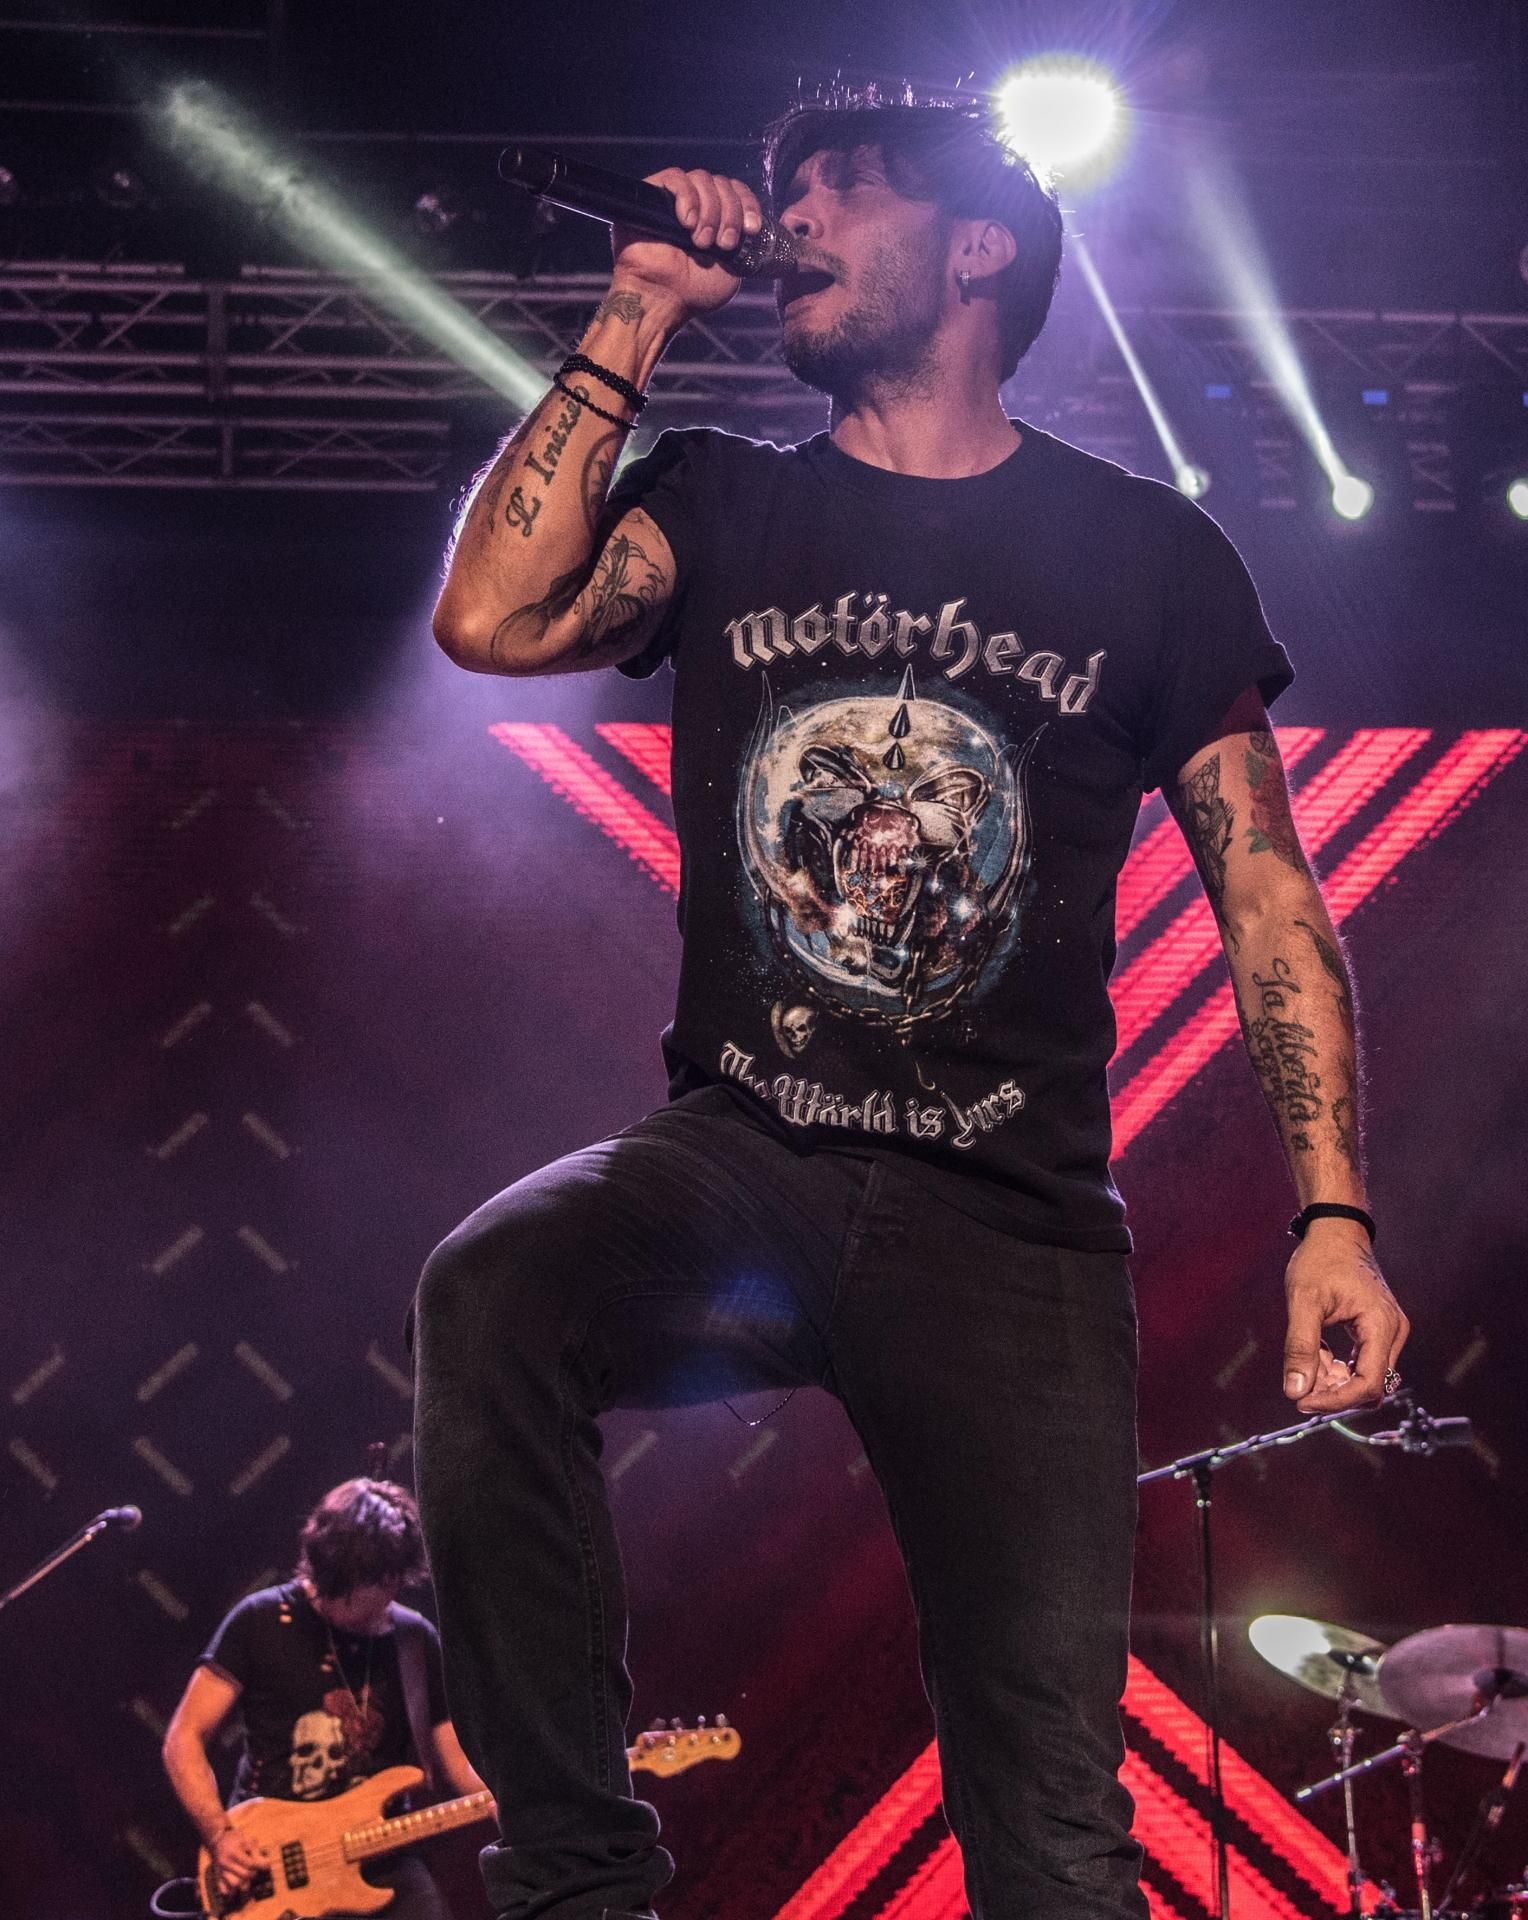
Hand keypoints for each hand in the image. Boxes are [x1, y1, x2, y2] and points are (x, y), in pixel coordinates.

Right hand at [210, 1823, 267, 1897]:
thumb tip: (267, 1866)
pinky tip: (237, 1882)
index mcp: (233, 1852)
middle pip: (244, 1876)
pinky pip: (224, 1891)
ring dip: (244, 1883)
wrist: (218, 1841)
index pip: (249, 1864)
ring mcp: (220, 1872)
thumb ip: (257, 1854)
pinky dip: (232, 1890)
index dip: (260, 1866)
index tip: (267, 1866)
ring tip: (246, 1877)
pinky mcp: (217, 1878)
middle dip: (253, 1874)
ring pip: (234, 1886)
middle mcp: (225, 1863)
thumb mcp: (248, 1841)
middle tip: (255, 1869)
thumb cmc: (236, 1841)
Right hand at [610, 168, 765, 321]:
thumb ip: (745, 243)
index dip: (748, 204)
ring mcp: (674, 198)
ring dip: (709, 210)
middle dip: (729, 214)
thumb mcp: (734, 268)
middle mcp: (698, 205)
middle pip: (722, 183)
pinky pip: (675, 177)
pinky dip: (687, 197)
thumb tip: (753, 223)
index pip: (737, 191)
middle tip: (723, 244)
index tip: (752, 229)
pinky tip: (687, 221)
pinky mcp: (652, 195)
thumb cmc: (695, 291)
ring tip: (700, 241)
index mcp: (717, 219)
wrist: (663, 299)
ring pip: (702, 178)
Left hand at [1283, 1218, 1408, 1412]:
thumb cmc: (1321, 1259)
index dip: (1336, 1401)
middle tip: (1300, 1386)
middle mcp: (1394, 1332)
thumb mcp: (1303, 1301)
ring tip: (1307, 1362)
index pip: (1368, 1385)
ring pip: (1366, 1378)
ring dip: (1335, 1381)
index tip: (1303, 1402)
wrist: (1336, 1231)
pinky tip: (1316, 1355)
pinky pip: (1363, 1363)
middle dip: (1333, 1393)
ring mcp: (1389, 1332)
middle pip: (1370, 1387)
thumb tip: (1295, 1391)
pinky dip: (1339, 1368)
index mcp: (1382, 1326)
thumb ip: (1300, 1347)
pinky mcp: (1379, 1331)